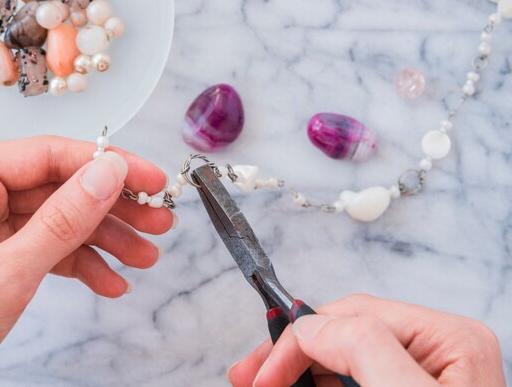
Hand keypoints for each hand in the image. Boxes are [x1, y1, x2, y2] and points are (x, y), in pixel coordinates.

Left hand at [0, 136, 173, 386]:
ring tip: (144, 257)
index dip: (107, 165)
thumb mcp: (6, 274)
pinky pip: (45, 248)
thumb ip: (64, 220)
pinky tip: (110, 281)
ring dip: (104, 241)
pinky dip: (80, 264)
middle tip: (158, 221)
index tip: (151, 179)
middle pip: (59, 188)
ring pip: (58, 220)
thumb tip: (109, 173)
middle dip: (112, 209)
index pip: (49, 155)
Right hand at [229, 294, 504, 386]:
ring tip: (264, 382)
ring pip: (341, 358)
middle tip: (249, 376)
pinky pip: (349, 381)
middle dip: (291, 354)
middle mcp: (434, 351)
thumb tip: (309, 325)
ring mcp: (417, 376)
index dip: (297, 340)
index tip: (261, 376)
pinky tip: (299, 385)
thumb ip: (362, 349)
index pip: (353, 315)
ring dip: (300, 371)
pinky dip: (319, 384)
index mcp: (446, 338)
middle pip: (342, 333)